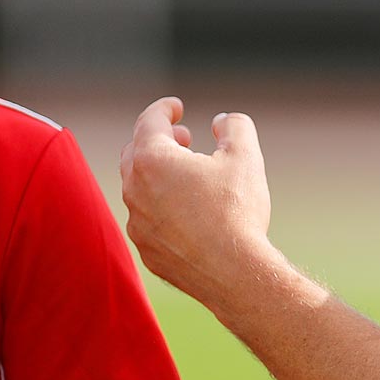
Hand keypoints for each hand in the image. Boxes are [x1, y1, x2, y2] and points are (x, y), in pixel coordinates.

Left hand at [119, 97, 276, 308]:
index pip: (150, 121)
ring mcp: (137, 223)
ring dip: (159, 176)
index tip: (177, 107)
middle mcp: (134, 189)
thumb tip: (222, 121)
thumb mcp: (245, 156)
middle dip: (158, 141)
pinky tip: (188, 213)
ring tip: (189, 177)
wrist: (234, 273)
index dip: (165, 108)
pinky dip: (161, 208)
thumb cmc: (237, 211)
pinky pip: (147, 220)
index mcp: (152, 159)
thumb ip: (234, 126)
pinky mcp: (146, 250)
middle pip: (135, 153)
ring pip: (139, 188)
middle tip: (183, 140)